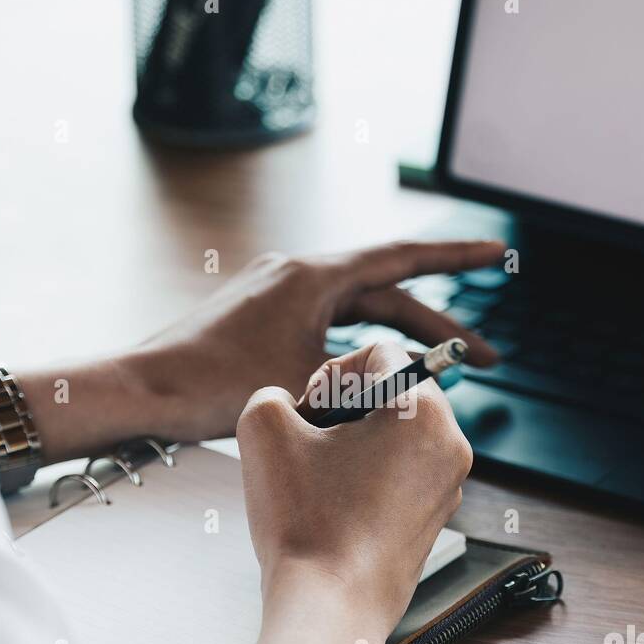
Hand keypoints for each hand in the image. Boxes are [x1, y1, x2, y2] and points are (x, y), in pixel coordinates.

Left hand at [133, 239, 502, 441]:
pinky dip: (358, 348)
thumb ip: (368, 377)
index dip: (457, 258)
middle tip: (484, 356)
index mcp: (312, 276)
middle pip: (387, 295)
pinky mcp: (262, 316)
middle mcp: (296, 274)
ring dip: (399, 342)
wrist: (146, 391)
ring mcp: (277, 293)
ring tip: (439, 372)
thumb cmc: (212, 385)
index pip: (402, 259)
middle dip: (439, 327)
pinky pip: (327, 325)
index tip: (497, 252)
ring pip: (358, 314)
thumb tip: (410, 380)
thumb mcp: (309, 384)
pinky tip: (376, 375)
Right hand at [235, 342, 472, 634]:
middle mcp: (450, 445)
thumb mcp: (263, 429)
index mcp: (423, 411)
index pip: (379, 352)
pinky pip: (401, 474)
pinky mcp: (433, 520)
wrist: (329, 609)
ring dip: (353, 441)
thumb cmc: (306, 523)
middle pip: (393, 392)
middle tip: (309, 440)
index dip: (330, 373)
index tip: (308, 412)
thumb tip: (287, 407)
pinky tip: (332, 505)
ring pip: (396, 434)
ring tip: (317, 475)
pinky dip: (366, 476)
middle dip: (345, 407)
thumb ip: (271, 394)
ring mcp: (448, 487)